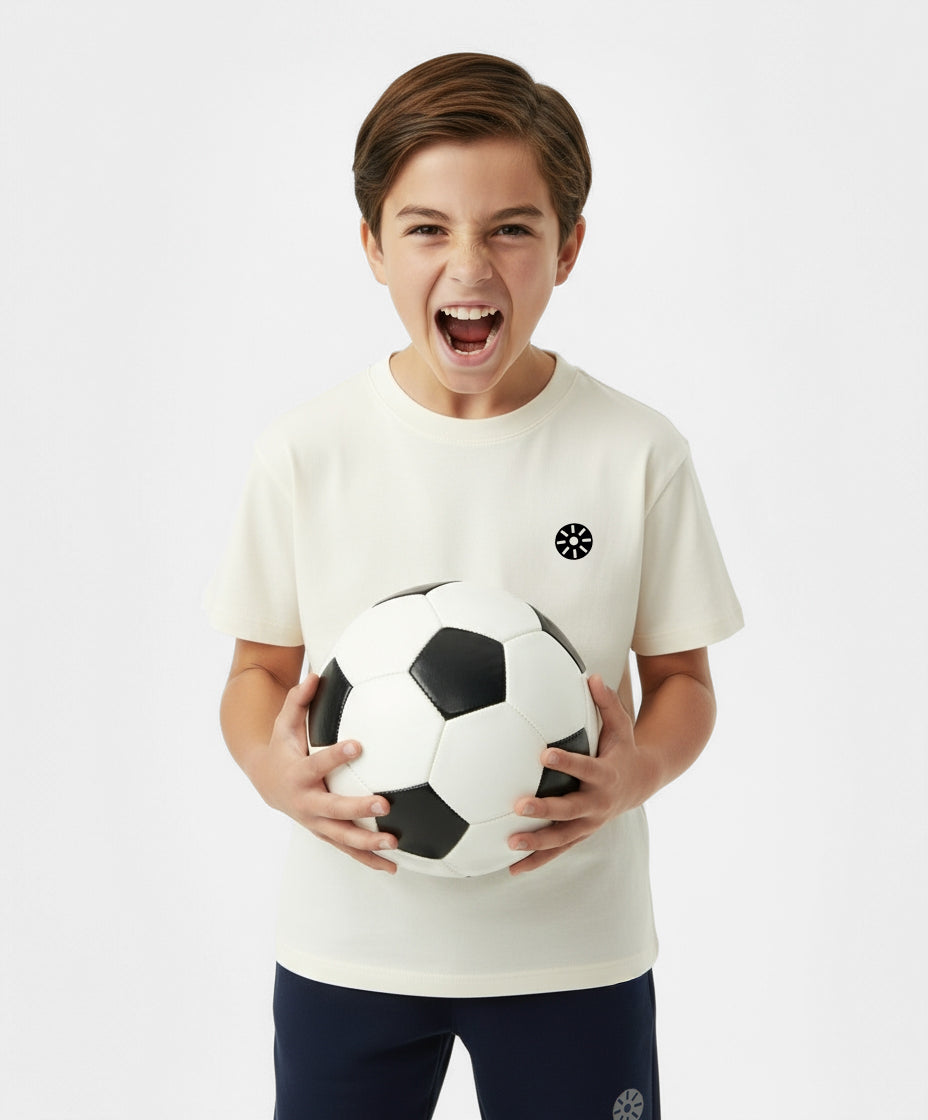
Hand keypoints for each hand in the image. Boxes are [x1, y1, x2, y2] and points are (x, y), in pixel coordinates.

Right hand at [253, 675, 398, 872]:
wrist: (267, 782)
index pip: (318, 763)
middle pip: (334, 809)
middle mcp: (307, 802)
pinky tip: (394, 866)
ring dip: (368, 843)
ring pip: (343, 837)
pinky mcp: (325, 834)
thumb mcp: (285, 723)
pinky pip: (348, 850)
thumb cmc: (283, 747)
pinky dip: (369, 860)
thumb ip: (298, 699)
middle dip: (358, 808)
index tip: (358, 745)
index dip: (336, 755)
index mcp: (298, 773)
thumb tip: (315, 673)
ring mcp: (316, 823)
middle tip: (385, 804)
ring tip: (395, 842)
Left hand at [507, 674, 657, 874]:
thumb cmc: (623, 747)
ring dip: (537, 842)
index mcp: (606, 774)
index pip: (585, 768)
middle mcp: (598, 803)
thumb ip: (606, 702)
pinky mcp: (582, 834)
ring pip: (563, 837)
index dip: (566, 762)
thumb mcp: (621, 724)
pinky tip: (511, 869)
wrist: (642, 782)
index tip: (543, 755)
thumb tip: (592, 675)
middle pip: (571, 810)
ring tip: (510, 842)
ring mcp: (590, 823)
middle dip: (546, 810)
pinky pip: (558, 850)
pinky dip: (537, 861)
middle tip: (519, 805)